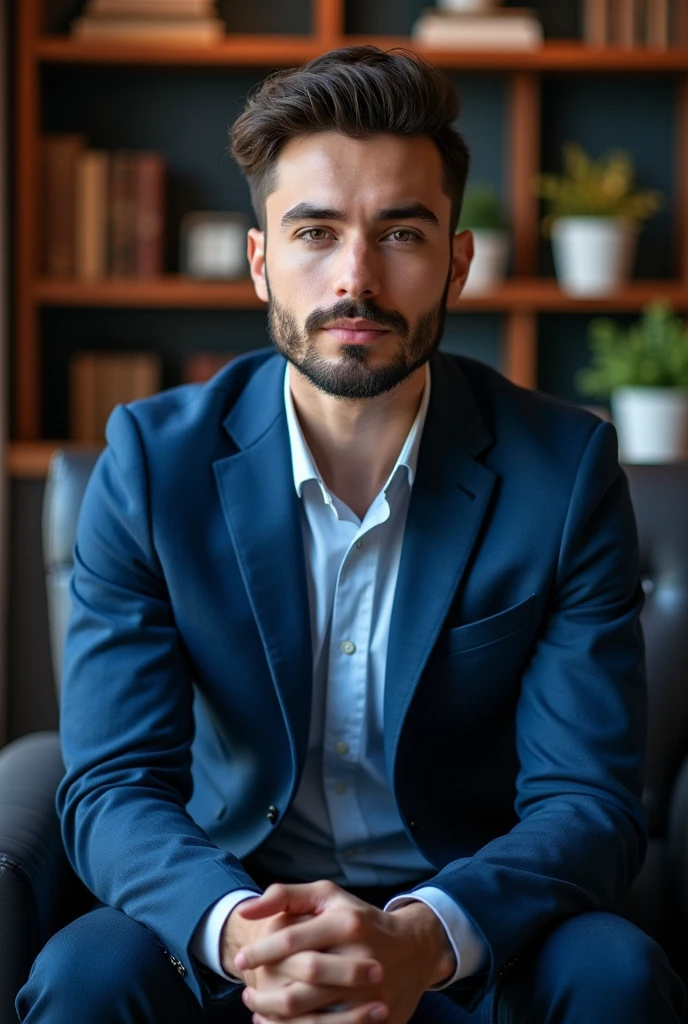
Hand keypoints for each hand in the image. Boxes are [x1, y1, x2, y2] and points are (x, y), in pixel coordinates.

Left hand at [235, 880, 456, 1023]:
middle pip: (301, 985)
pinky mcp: (378, 1019)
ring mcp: (371, 994)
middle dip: (265, 993)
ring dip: (277, 1018)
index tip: (240, 960)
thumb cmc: (358, 919)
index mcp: (347, 923)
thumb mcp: (327, 896)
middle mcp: (361, 958)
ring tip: (258, 1011)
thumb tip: (245, 909)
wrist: (413, 949)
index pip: (292, 940)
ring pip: (312, 1017)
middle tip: (246, 993)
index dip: (260, 952)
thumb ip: (285, 896)